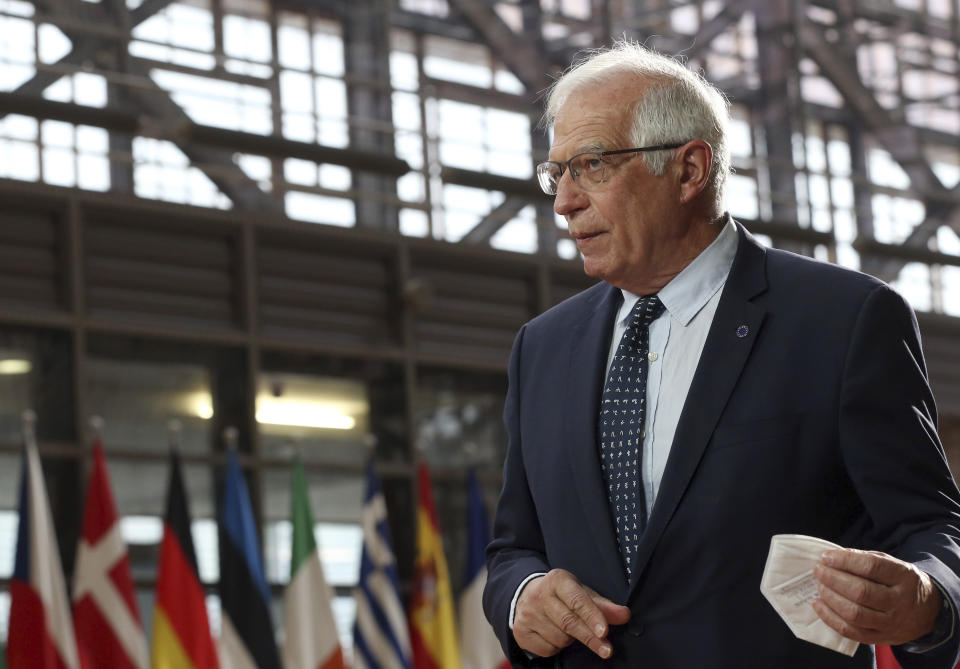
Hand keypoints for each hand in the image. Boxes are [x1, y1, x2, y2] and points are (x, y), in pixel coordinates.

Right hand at [513, 569, 630, 659]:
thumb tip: (624, 615)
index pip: (576, 600)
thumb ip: (604, 605)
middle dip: (590, 637)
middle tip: (607, 649)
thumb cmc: (561, 595)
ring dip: (571, 640)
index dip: (591, 616)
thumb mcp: (582, 593)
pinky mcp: (520, 632)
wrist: (525, 595)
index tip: (604, 631)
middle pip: (568, 622)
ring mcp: (527, 614)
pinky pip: (548, 649)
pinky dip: (557, 647)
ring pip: (559, 638)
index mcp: (557, 580)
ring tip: (569, 628)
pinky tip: (554, 634)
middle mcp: (539, 595)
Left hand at [812, 548, 941, 644]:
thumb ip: (865, 559)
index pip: (871, 567)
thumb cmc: (900, 582)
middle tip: (819, 571)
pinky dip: (831, 618)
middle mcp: (900, 602)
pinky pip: (852, 632)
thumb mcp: (892, 564)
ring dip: (831, 599)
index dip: (845, 560)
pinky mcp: (882, 638)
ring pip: (855, 614)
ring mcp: (891, 623)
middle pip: (861, 592)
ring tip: (820, 586)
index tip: (826, 557)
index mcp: (903, 577)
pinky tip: (819, 605)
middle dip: (834, 580)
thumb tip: (833, 556)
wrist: (928, 611)